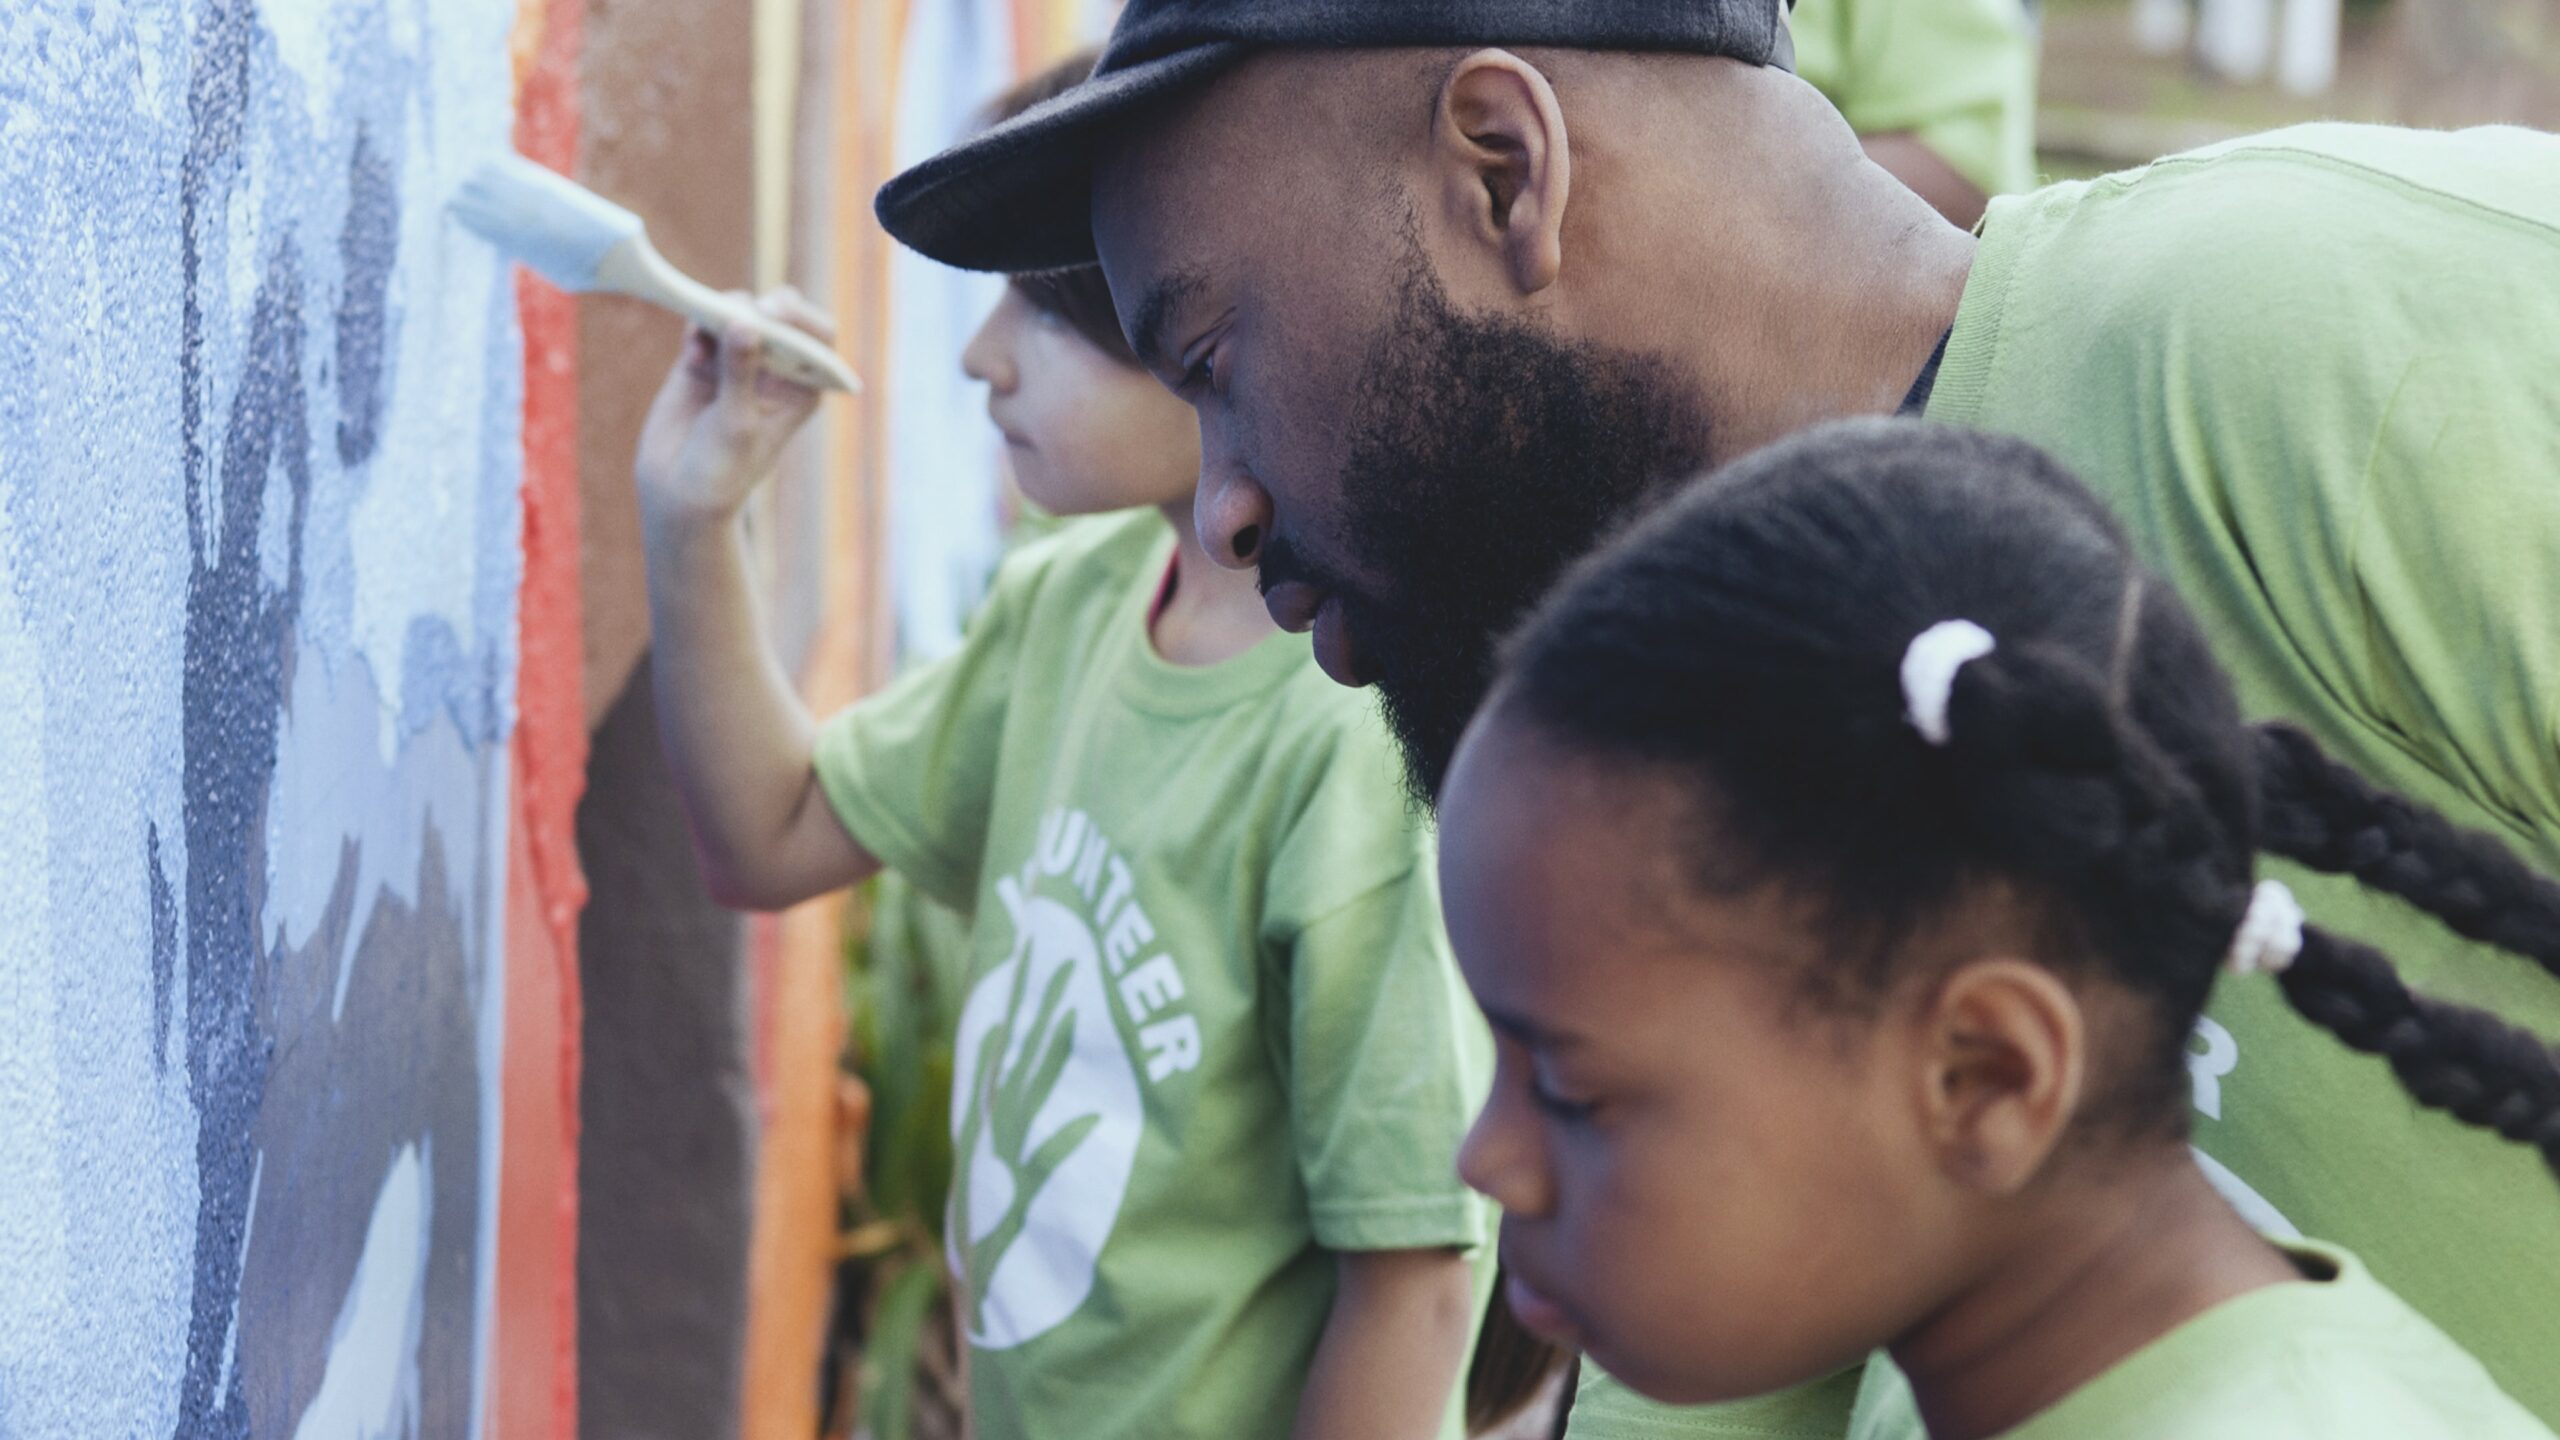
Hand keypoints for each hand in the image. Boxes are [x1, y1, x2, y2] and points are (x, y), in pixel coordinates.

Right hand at [634, 287, 834, 526]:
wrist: (678, 494)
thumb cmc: (722, 471)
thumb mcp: (736, 424)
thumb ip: (740, 371)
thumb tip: (744, 322)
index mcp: (802, 388)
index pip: (817, 338)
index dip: (800, 318)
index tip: (773, 314)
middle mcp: (775, 370)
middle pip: (779, 315)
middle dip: (762, 307)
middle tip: (739, 314)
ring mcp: (738, 362)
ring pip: (739, 312)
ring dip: (724, 310)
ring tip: (707, 329)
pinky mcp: (703, 361)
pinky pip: (704, 325)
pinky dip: (698, 325)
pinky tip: (692, 349)